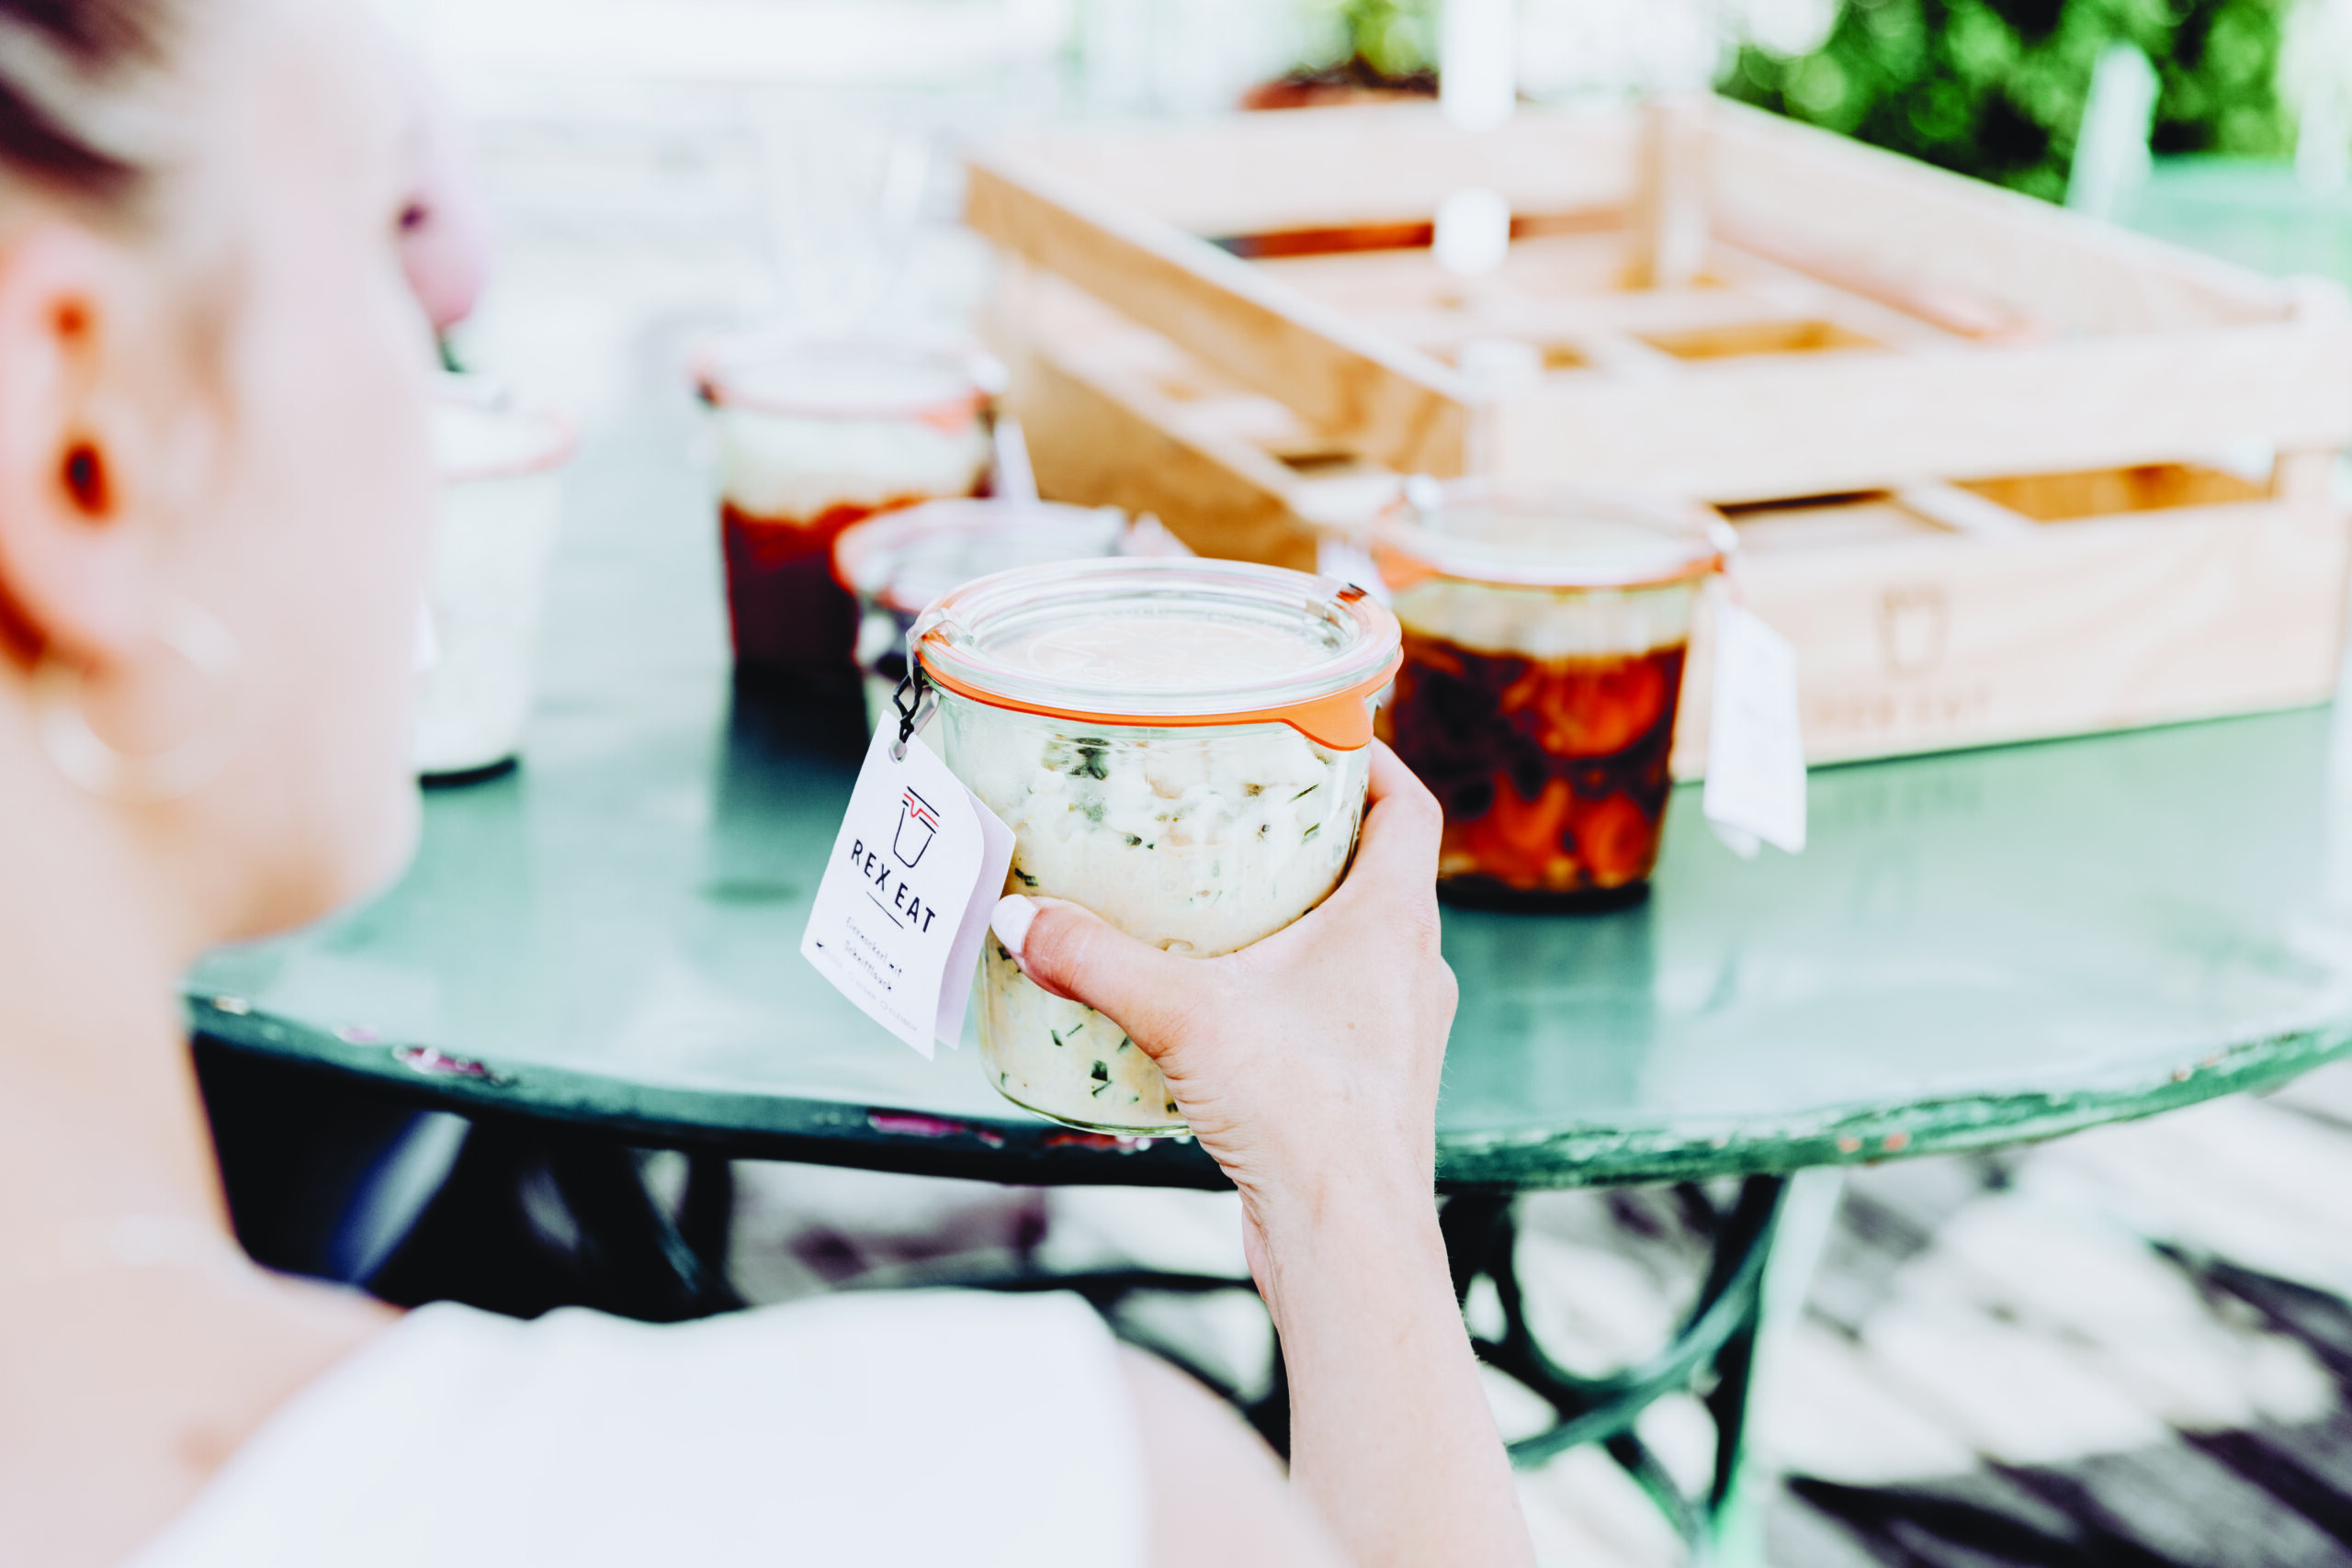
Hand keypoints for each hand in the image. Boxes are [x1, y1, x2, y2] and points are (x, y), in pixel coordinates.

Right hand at [990, 742, 1456, 1284]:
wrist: (1349, 1241)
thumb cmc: (1304, 1115)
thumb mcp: (1185, 1016)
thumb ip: (1095, 959)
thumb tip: (1020, 918)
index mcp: (1395, 922)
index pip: (1409, 810)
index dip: (1374, 761)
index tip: (1323, 733)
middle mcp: (1411, 970)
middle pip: (1379, 873)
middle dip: (1316, 837)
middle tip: (1245, 811)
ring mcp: (1397, 1034)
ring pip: (1358, 947)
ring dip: (1303, 918)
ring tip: (1223, 903)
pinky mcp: (1368, 1090)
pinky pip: (1334, 1012)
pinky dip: (1288, 992)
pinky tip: (1223, 1007)